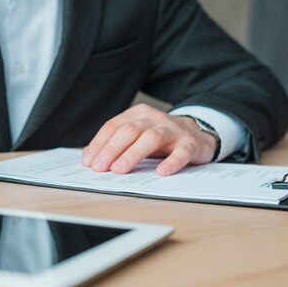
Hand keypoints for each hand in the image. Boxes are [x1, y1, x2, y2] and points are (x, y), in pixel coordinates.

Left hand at [82, 104, 217, 175]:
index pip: (113, 126)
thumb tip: (88, 156)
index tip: (88, 161)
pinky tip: (161, 172)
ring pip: (151, 138)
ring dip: (132, 154)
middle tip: (100, 167)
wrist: (198, 133)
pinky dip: (171, 162)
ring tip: (120, 169)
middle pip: (129, 131)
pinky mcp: (190, 144)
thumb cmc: (161, 137)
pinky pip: (181, 152)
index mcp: (138, 114)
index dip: (99, 144)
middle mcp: (154, 119)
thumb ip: (115, 143)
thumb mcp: (137, 135)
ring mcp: (173, 130)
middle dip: (111, 150)